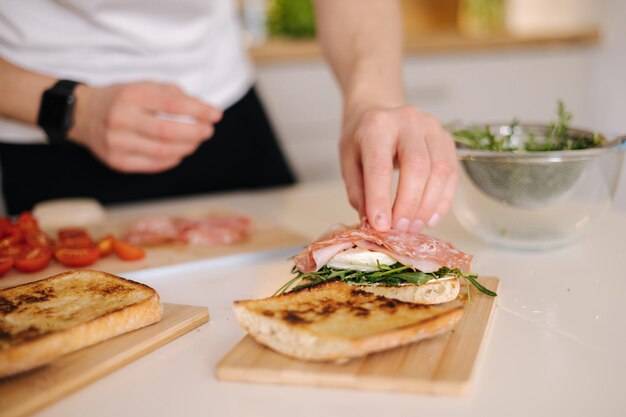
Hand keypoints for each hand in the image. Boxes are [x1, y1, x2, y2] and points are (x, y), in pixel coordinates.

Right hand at [69, 82, 221, 172]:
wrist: (82, 114)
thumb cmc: (120, 99)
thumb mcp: (142, 86)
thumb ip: (173, 94)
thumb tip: (204, 108)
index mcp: (130, 96)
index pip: (172, 104)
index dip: (198, 111)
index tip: (216, 114)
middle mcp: (121, 119)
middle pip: (169, 131)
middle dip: (195, 132)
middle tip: (208, 131)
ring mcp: (117, 142)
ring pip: (163, 151)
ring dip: (187, 147)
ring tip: (196, 141)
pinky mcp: (116, 161)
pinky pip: (153, 164)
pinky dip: (172, 159)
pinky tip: (180, 152)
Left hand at [340, 105, 457, 232]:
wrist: (379, 109)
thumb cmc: (361, 138)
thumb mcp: (348, 161)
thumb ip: (358, 191)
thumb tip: (373, 224)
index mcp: (377, 125)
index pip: (380, 166)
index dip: (380, 199)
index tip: (380, 226)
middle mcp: (408, 121)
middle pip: (417, 167)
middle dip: (409, 204)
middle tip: (400, 229)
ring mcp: (433, 128)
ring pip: (440, 171)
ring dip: (427, 206)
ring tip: (412, 227)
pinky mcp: (448, 140)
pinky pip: (452, 174)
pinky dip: (442, 201)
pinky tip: (428, 218)